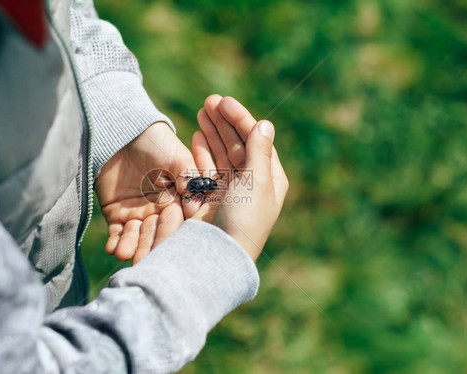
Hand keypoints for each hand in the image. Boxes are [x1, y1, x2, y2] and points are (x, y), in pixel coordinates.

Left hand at [95, 122, 199, 264]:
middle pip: (156, 234)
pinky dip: (115, 242)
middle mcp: (160, 211)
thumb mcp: (177, 157)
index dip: (171, 234)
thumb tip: (196, 208)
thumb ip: (188, 179)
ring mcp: (138, 214)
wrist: (121, 132)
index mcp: (179, 200)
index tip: (168, 248)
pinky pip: (117, 233)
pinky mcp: (117, 215)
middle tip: (145, 262)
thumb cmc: (155, 141)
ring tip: (125, 254)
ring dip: (132, 247)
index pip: (177, 222)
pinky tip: (113, 249)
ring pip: (137, 237)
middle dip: (151, 247)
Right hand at [191, 95, 288, 259]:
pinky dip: (201, 152)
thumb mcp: (257, 181)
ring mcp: (230, 190)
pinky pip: (206, 168)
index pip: (256, 139)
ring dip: (211, 132)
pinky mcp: (211, 197)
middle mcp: (251, 182)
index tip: (224, 102)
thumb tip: (266, 124)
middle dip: (224, 122)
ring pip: (221, 153)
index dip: (240, 118)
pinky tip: (196, 135)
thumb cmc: (244, 218)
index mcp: (270, 178)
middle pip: (237, 144)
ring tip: (200, 112)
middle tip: (208, 101)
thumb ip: (259, 150)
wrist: (219, 252)